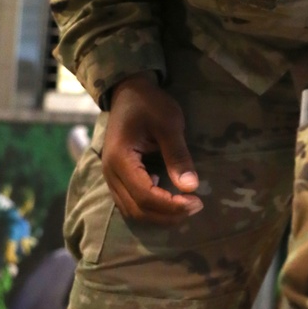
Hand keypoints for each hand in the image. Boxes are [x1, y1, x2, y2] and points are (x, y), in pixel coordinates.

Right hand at [101, 74, 201, 224]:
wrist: (128, 92)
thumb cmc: (149, 104)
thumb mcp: (169, 124)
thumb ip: (178, 155)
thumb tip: (191, 187)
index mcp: (120, 159)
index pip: (145, 195)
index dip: (171, 205)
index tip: (197, 201)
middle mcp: (110, 174)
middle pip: (138, 209)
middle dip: (168, 215)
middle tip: (196, 206)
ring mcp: (110, 178)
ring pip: (132, 211)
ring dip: (159, 216)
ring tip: (185, 207)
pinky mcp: (117, 178)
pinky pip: (130, 203)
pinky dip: (150, 209)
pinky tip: (169, 200)